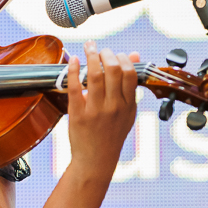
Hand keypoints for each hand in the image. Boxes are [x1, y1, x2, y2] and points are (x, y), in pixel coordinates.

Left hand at [65, 42, 139, 183]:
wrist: (96, 160)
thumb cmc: (112, 133)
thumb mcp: (128, 111)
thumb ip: (130, 85)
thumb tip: (134, 54)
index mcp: (128, 105)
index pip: (130, 74)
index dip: (123, 58)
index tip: (116, 54)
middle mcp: (114, 107)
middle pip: (113, 70)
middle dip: (106, 53)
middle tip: (100, 50)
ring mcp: (95, 111)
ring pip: (94, 75)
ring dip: (91, 56)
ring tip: (89, 48)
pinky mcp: (78, 114)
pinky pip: (75, 87)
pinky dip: (74, 70)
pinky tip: (73, 60)